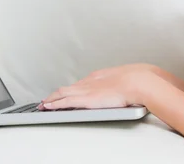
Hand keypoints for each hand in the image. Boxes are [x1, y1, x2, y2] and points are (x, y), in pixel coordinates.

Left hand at [39, 63, 157, 109]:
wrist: (139, 81)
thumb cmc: (138, 80)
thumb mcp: (127, 78)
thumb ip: (120, 83)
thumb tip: (124, 87)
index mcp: (100, 76)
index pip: (80, 83)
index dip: (71, 89)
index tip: (66, 92)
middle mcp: (90, 81)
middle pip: (68, 87)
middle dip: (56, 94)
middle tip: (48, 99)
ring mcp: (87, 90)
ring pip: (62, 93)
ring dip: (52, 99)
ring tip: (44, 104)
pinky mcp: (86, 99)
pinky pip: (65, 101)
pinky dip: (55, 104)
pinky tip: (48, 107)